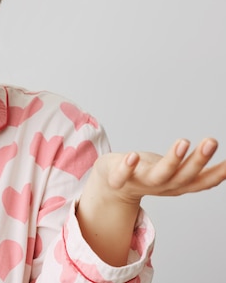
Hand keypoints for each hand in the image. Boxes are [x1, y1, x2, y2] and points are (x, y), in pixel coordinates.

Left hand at [93, 138, 225, 204]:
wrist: (111, 186)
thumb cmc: (147, 173)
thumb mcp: (175, 172)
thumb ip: (196, 167)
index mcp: (177, 184)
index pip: (202, 182)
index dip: (218, 174)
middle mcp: (162, 185)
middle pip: (184, 176)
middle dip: (199, 159)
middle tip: (211, 141)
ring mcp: (140, 183)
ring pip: (160, 174)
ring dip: (172, 159)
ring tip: (183, 141)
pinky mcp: (118, 179)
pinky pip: (123, 175)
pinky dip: (128, 166)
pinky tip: (133, 155)